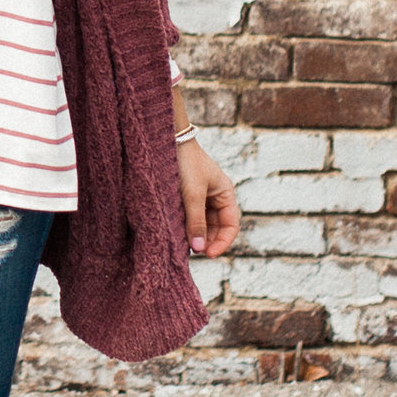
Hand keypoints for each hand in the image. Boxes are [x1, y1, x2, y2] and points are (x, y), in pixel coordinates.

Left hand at [177, 138, 239, 258]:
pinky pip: (189, 218)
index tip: (208, 255)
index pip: (231, 225)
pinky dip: (185, 228)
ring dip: (195, 236)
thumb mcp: (193, 194)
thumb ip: (196, 222)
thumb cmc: (185, 163)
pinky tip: (176, 234)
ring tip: (183, 245)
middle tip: (193, 253)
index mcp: (225, 193)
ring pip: (202, 225)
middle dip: (207, 241)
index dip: (223, 242)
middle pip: (217, 228)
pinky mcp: (185, 197)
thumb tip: (199, 249)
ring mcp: (200, 198)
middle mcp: (215, 197)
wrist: (165, 141)